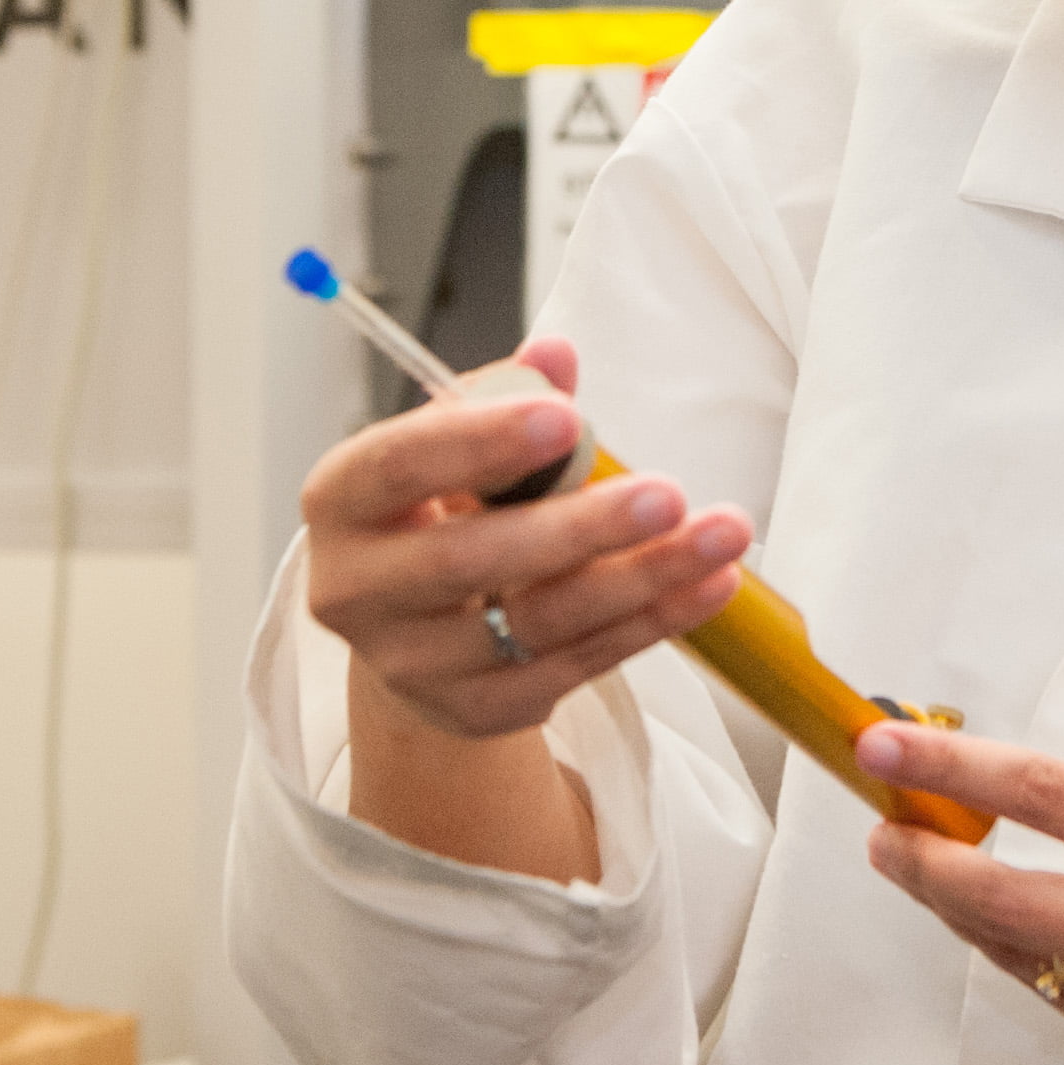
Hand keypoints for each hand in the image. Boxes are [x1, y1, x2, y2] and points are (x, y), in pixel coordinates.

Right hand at [300, 337, 752, 744]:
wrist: (415, 632)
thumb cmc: (440, 509)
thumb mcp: (453, 446)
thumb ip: (499, 397)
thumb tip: (555, 355)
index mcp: (343, 500)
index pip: (399, 466)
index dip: (479, 441)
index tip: (565, 417)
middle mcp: (358, 591)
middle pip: (468, 560)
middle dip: (578, 527)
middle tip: (668, 493)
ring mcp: (415, 663)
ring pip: (538, 621)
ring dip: (642, 577)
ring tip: (721, 533)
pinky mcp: (478, 709)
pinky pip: (578, 664)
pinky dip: (652, 622)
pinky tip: (710, 581)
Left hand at [859, 722, 1063, 1064]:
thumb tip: (1030, 781)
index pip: (1041, 792)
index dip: (951, 764)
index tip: (883, 743)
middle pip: (996, 893)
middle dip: (920, 855)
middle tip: (883, 825)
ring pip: (1005, 945)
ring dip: (944, 899)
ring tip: (914, 858)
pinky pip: (1040, 981)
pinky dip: (1000, 941)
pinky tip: (982, 911)